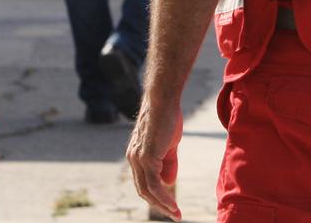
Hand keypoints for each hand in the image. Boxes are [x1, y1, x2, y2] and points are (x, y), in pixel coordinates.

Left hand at [127, 97, 182, 219]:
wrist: (163, 100)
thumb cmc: (167, 117)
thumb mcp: (169, 144)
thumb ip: (168, 163)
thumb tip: (169, 183)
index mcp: (137, 156)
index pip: (144, 181)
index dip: (156, 195)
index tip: (169, 204)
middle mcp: (134, 159)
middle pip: (143, 190)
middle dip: (159, 205)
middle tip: (174, 214)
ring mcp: (138, 159)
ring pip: (148, 190)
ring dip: (162, 205)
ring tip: (176, 214)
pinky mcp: (146, 158)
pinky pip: (154, 184)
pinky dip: (164, 197)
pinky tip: (173, 204)